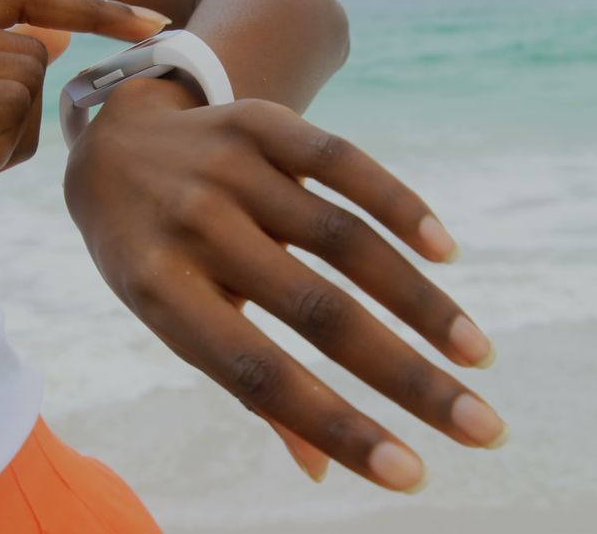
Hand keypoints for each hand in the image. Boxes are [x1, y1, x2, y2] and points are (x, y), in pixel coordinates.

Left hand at [64, 79, 506, 491]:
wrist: (115, 144)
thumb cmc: (152, 255)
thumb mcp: (173, 314)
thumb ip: (244, 383)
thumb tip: (319, 469)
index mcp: (161, 292)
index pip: (259, 374)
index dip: (336, 426)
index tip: (411, 474)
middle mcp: (194, 228)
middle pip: (316, 311)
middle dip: (408, 377)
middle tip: (482, 427)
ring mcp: (229, 168)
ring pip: (343, 239)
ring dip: (421, 302)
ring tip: (477, 354)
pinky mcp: (260, 122)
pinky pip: (343, 162)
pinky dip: (400, 205)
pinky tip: (445, 253)